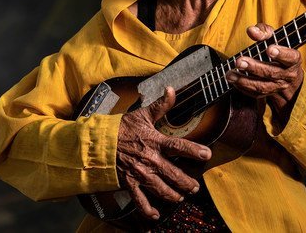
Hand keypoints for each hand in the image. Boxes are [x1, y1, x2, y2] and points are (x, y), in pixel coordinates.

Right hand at [116, 87, 211, 219]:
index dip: (196, 151)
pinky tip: (156, 215)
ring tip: (181, 197)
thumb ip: (160, 105)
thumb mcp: (141, 114)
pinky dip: (148, 210)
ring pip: (162, 190)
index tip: (208, 155)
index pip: (179, 146)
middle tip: (195, 186)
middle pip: (175, 175)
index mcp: (154, 141)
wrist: (97, 142)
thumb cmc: (120, 128)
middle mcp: (149, 160)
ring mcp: (139, 174)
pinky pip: (140, 201)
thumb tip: (171, 90)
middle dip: (188, 183)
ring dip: (174, 196)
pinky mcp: (129, 183)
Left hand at [226, 23, 303, 122]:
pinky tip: (233, 80)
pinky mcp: (269, 94)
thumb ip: (264, 32)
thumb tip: (252, 31)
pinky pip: (256, 94)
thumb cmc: (279, 51)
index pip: (291, 58)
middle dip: (254, 68)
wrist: (287, 74)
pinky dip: (243, 88)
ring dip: (244, 81)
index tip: (269, 49)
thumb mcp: (275, 38)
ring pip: (263, 87)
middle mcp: (288, 75)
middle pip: (272, 73)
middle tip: (239, 62)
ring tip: (230, 74)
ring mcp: (278, 87)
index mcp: (293, 60)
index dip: (281, 54)